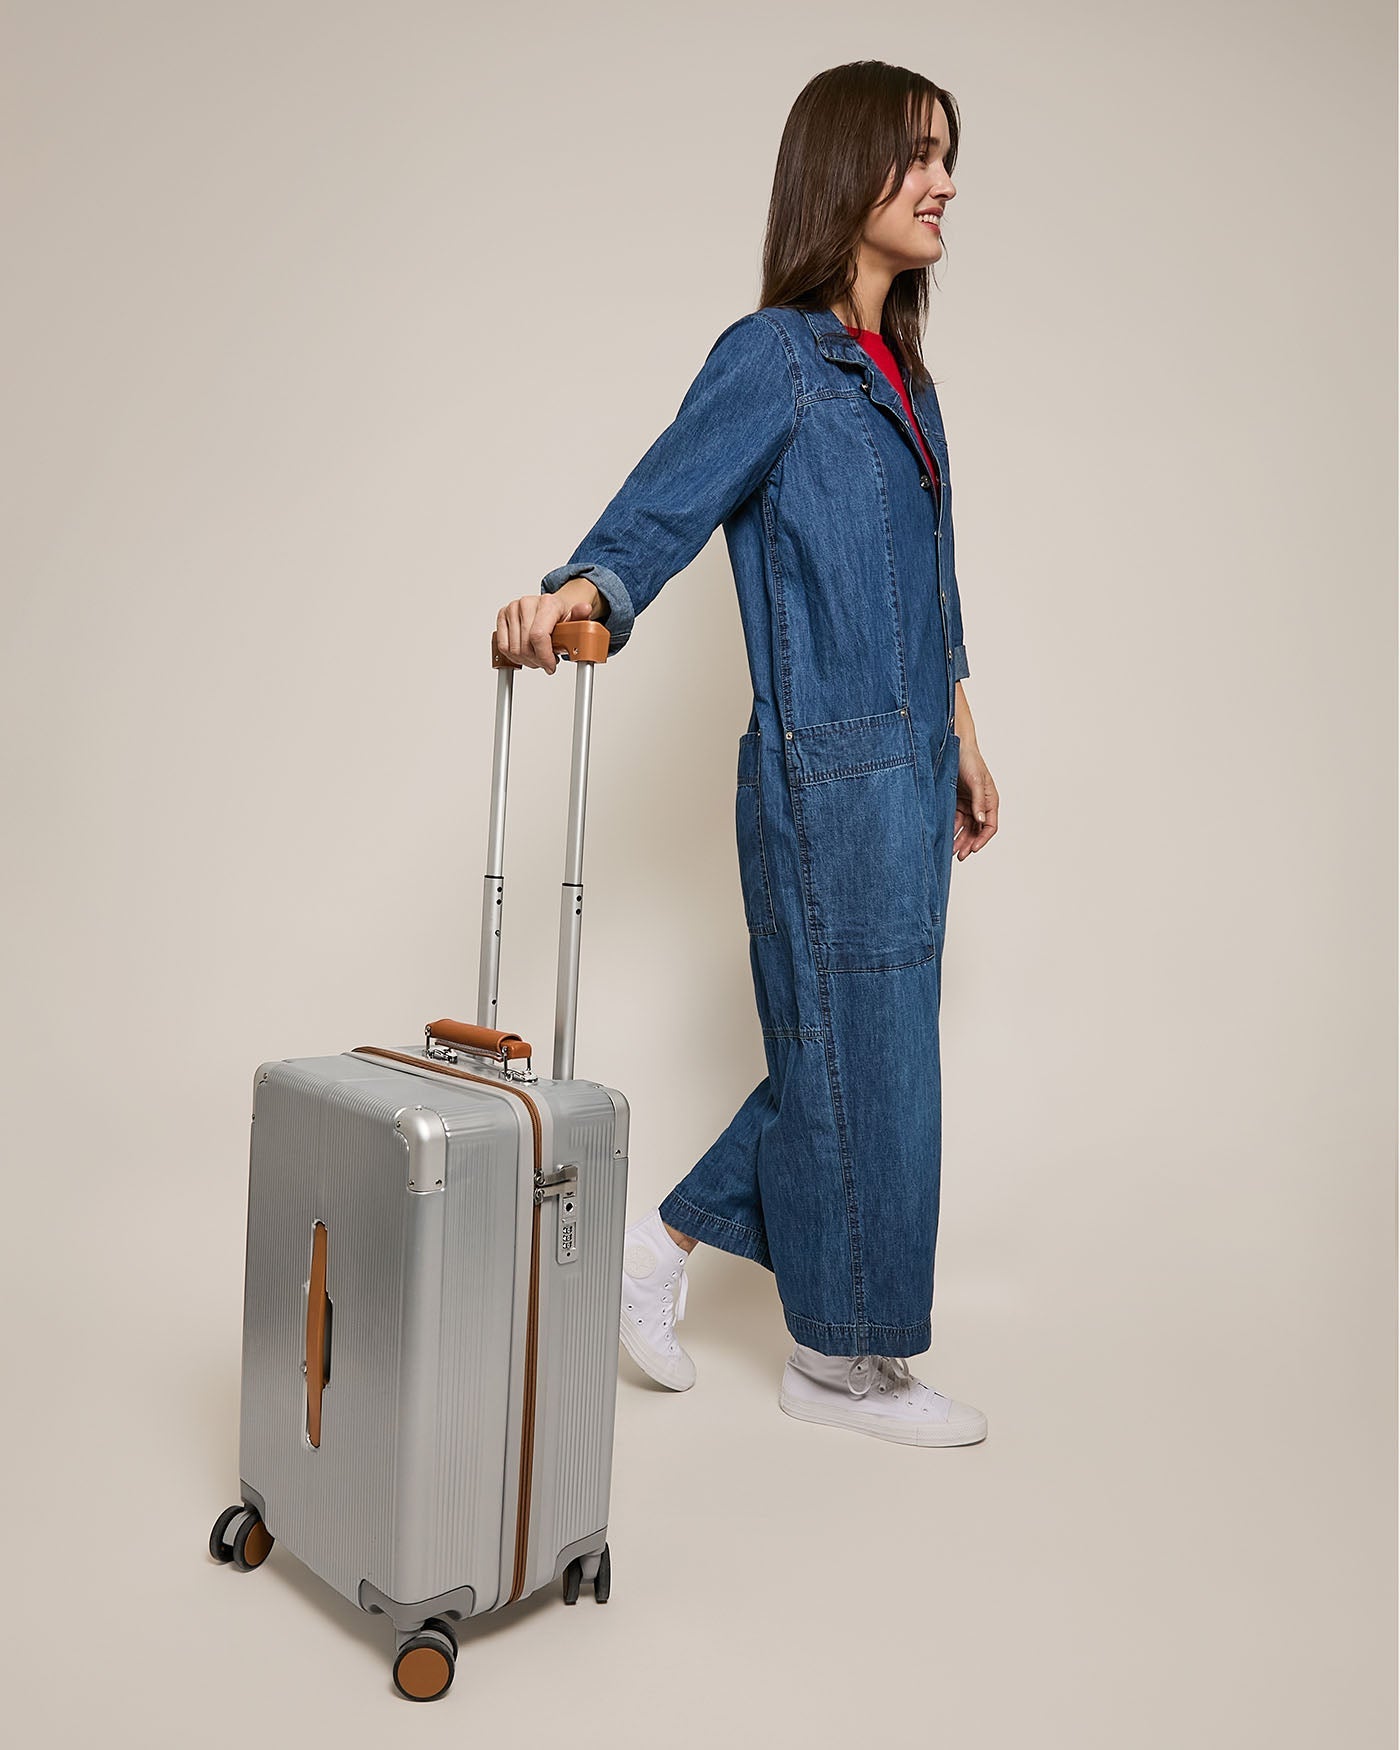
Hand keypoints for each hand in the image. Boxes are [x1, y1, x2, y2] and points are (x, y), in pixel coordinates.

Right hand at [494, 580, 600, 675]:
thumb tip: (584, 609)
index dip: (544, 656)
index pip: (538, 636)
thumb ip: (580, 616)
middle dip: (538, 661)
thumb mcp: (575, 618)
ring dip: (527, 660)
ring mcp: (512, 608)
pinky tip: (526, 654)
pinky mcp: (502, 616)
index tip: (550, 666)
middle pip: (526, 646)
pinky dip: (514, 656)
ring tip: (538, 656)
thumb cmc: (560, 614)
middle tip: (546, 662)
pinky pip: (503, 646)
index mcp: (546, 603)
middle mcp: (526, 603)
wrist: (550, 606)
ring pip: (514, 649)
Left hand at [953, 735, 997, 858]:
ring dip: (959, 839)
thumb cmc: (969, 760)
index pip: (990, 826)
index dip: (982, 839)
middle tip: (959, 856)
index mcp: (990, 800)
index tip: (973, 849)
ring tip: (950, 851)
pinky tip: (944, 836)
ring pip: (965, 828)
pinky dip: (950, 829)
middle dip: (969, 843)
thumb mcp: (975, 781)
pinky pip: (954, 820)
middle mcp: (980, 805)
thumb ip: (978, 802)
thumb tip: (981, 820)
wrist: (953, 745)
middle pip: (976, 831)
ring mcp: (967, 804)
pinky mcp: (955, 802)